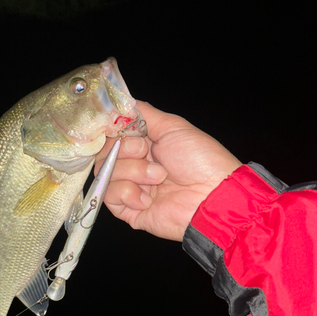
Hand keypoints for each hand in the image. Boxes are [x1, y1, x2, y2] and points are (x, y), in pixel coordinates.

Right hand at [95, 101, 241, 241]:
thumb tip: (120, 104)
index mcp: (145, 145)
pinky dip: (128, 193)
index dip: (111, 130)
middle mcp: (135, 166)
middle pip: (104, 152)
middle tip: (146, 152)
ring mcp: (131, 189)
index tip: (117, 127)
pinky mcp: (129, 210)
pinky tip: (149, 198)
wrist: (211, 196)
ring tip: (159, 178)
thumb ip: (142, 114)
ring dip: (132, 172)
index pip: (112, 135)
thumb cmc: (200, 160)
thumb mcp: (173, 127)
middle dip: (124, 149)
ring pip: (105, 173)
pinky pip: (109, 196)